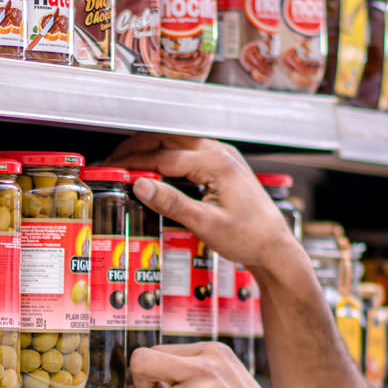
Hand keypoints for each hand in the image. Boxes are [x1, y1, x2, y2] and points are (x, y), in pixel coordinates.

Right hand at [108, 134, 300, 271]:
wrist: (275, 248)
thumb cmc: (250, 238)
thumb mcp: (206, 224)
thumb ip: (172, 202)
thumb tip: (140, 185)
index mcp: (217, 163)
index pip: (164, 156)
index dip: (134, 163)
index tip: (112, 169)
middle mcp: (221, 153)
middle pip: (168, 140)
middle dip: (137, 149)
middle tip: (113, 161)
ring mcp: (225, 158)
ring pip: (178, 143)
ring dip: (152, 150)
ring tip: (128, 163)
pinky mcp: (225, 167)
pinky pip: (190, 153)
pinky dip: (168, 157)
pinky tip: (155, 169)